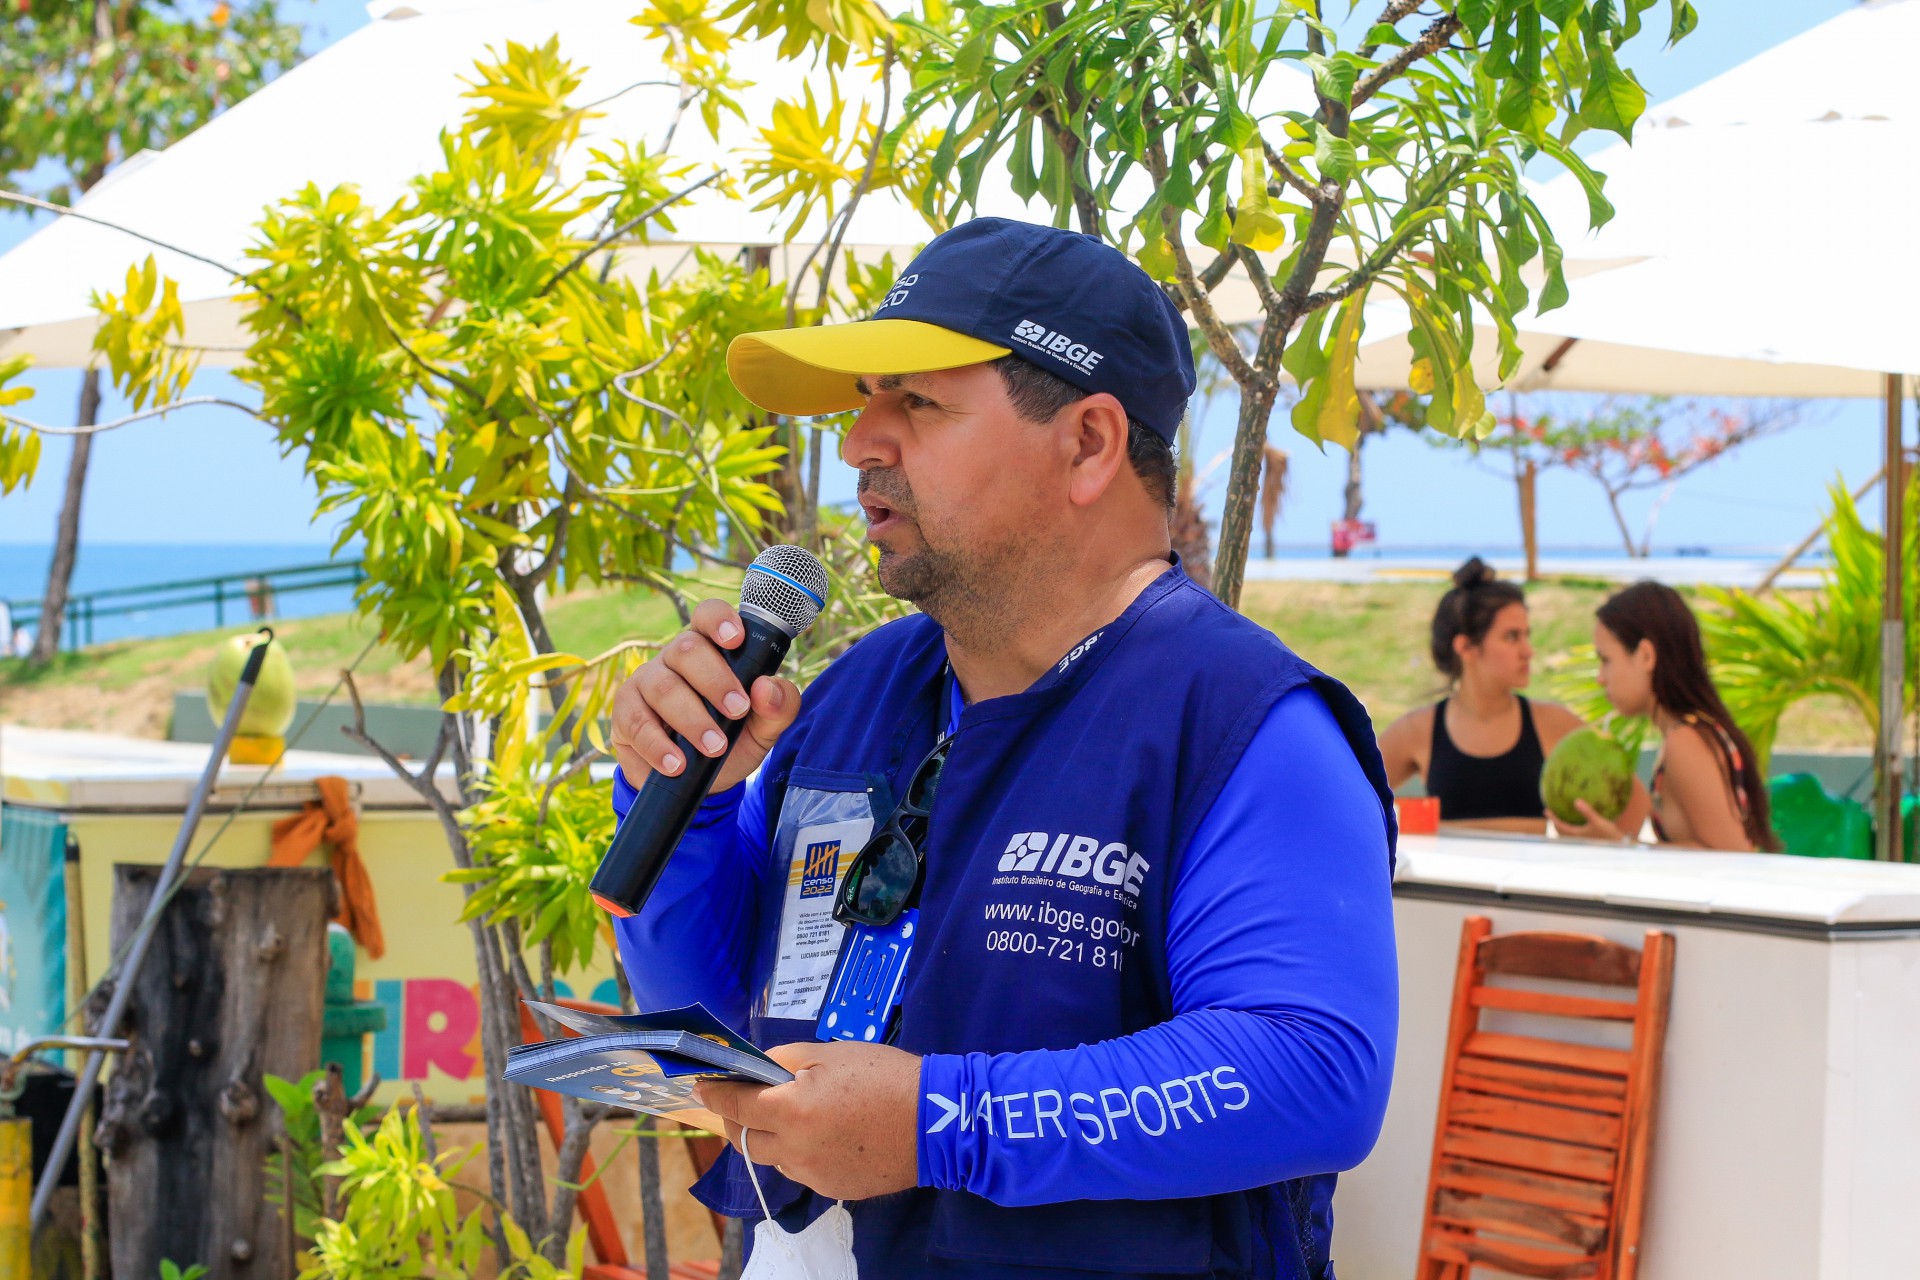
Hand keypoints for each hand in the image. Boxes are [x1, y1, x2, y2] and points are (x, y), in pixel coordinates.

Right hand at [610, 598, 801, 794]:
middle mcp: (675, 659)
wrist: (698, 783)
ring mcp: (646, 683)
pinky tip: (677, 763)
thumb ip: (778, 708)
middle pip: (686, 650)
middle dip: (715, 681)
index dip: (719, 620)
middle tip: (737, 710)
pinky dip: (658, 746)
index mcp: (710, 650)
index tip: (736, 639)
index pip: (708, 616)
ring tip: (714, 747)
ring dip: (692, 719)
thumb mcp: (764, 729)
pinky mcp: (625, 713)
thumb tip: (767, 688)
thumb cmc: (732, 742)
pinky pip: (637, 723)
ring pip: (662, 687)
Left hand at [695, 1041, 922, 1200]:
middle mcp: (793, 1150)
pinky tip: (819, 1135)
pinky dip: (796, 1153)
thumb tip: (758, 1068)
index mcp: (789, 1111)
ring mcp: (812, 1174)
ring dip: (766, 1138)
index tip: (703, 1085)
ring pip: (772, 1158)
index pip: (734, 1106)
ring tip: (786, 1116)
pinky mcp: (833, 1188)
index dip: (714, 1094)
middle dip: (735, 1119)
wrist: (935, 1121)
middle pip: (744, 1140)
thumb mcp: (830, 1053)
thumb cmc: (883, 1077)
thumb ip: (785, 1059)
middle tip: (741, 1100)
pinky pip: (800, 1170)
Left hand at [1553, 799, 1629, 842]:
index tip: (1546, 810)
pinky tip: (1584, 819)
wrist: (1621, 847)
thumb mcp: (1598, 822)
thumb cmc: (1608, 836)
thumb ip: (1587, 812)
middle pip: (1563, 832)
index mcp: (1577, 836)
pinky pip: (1580, 831)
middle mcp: (1579, 839)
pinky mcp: (1592, 839)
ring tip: (1565, 817)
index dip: (1552, 818)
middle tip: (1552, 814)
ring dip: (1566, 825)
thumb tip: (1576, 800)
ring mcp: (1585, 840)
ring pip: (1571, 833)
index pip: (1560, 826)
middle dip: (1557, 823)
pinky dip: (1577, 825)